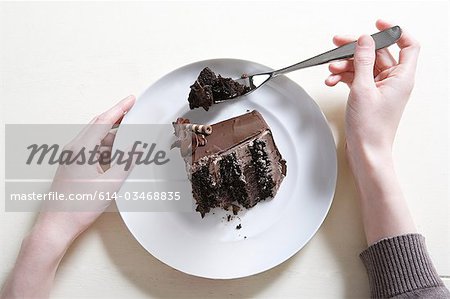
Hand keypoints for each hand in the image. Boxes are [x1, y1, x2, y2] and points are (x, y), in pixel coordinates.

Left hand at [0, 95, 135, 298]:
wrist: (57, 225)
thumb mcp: (110, 184)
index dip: (119, 109)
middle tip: (133, 114)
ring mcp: (71, 158)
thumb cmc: (79, 206)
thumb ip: (126, 163)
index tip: (131, 100)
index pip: (103, 121)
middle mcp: (73, 150)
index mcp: (81, 149)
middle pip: (98, 126)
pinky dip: (106, 149)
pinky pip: (91, 150)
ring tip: (131, 141)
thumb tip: (137, 150)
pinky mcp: (72, 166)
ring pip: (95, 139)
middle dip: (117, 119)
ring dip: (113, 138)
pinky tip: (118, 156)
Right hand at [325, 21, 418, 244]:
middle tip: (338, 43)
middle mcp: (393, 81)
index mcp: (401, 77)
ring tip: (331, 69)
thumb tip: (364, 39)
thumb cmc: (370, 128)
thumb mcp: (363, 88)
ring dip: (345, 65)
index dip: (394, 30)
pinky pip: (357, 78)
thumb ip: (363, 61)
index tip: (376, 24)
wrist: (366, 151)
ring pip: (363, 66)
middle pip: (377, 53)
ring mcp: (380, 88)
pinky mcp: (368, 96)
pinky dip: (344, 77)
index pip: (407, 44)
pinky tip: (332, 81)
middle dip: (356, 48)